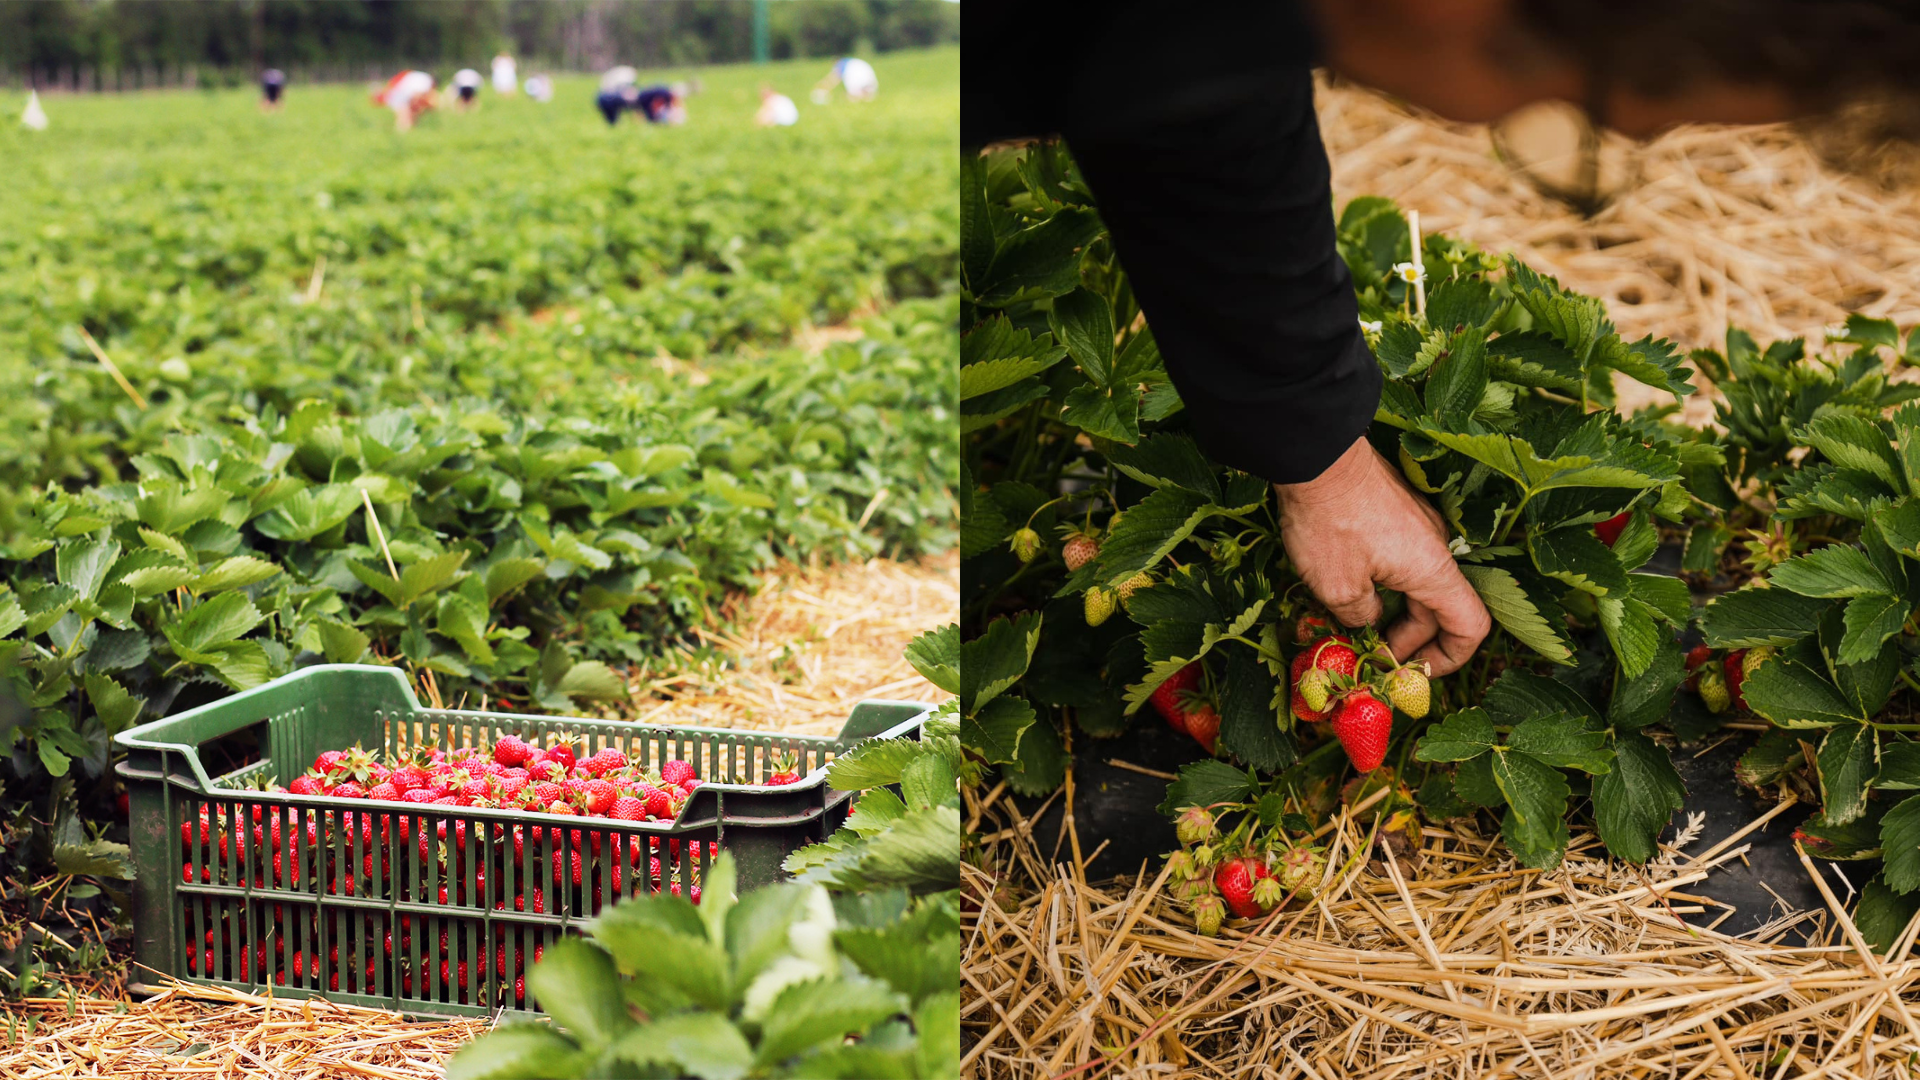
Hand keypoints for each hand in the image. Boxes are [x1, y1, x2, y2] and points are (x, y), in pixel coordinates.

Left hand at [1272, 436, 1490, 675]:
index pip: (1471, 626)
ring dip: (1393, 612)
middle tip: (1372, 656)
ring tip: (1354, 627)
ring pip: (1417, 583)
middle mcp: (1435, 547)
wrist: (1314, 453)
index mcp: (1433, 571)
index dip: (1450, 658)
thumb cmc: (1328, 522)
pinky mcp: (1394, 511)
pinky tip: (1346, 590)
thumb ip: (1362, 618)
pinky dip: (1384, 584)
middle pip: (1440, 608)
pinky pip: (1401, 559)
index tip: (1415, 672)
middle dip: (1410, 640)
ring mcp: (1416, 525)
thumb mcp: (1338, 588)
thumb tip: (1369, 622)